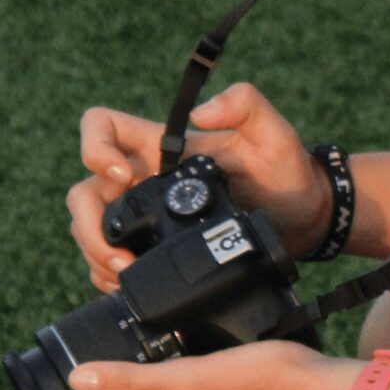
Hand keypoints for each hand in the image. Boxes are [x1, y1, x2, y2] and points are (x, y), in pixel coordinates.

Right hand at [67, 81, 332, 291]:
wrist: (303, 220)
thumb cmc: (288, 172)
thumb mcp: (274, 133)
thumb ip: (246, 105)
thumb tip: (201, 113)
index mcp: (163, 146)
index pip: (102, 127)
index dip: (94, 147)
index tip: (121, 176)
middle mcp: (146, 178)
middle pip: (85, 192)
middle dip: (89, 225)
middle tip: (118, 253)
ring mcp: (147, 215)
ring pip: (91, 228)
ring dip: (96, 254)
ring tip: (124, 274)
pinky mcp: (153, 246)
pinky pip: (111, 258)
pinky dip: (109, 273)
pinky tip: (129, 284)